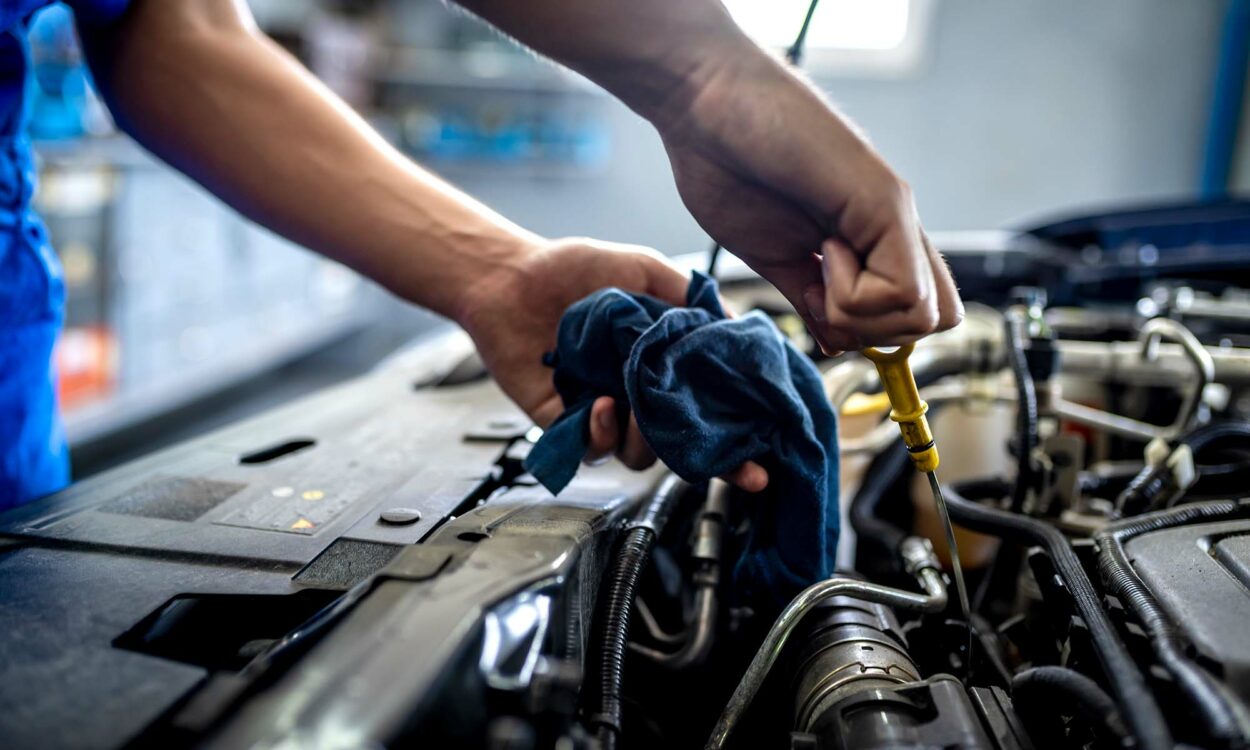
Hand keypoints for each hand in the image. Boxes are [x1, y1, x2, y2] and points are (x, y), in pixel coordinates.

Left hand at [458, 237, 767, 491]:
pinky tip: (599, 402)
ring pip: (639, 454)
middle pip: (680, 444)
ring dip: (646, 439)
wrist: (510, 276)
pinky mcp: (564, 423)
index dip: (735, 441)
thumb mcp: (644, 269)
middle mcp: (637, 394)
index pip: (708, 411)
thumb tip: (735, 322)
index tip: (758, 464)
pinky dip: (601, 433)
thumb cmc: (572, 269)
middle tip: (703, 437)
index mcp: (663, 365)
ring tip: (635, 406)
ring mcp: (602, 411)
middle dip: (701, 456)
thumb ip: (688, 297)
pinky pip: (591, 450)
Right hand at [657, 52, 962, 352]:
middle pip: (934, 321)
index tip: (819, 309)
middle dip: (872, 331)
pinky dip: (853, 293)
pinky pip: (902, 291)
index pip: (916, 311)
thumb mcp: (771, 255)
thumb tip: (834, 342)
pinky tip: (822, 248)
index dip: (874, 333)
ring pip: (922, 316)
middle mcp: (892, 226)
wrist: (705, 104)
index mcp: (866, 239)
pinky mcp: (886, 202)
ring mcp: (894, 213)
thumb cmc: (726, 163)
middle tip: (821, 288)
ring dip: (858, 311)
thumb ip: (809, 297)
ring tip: (818, 258)